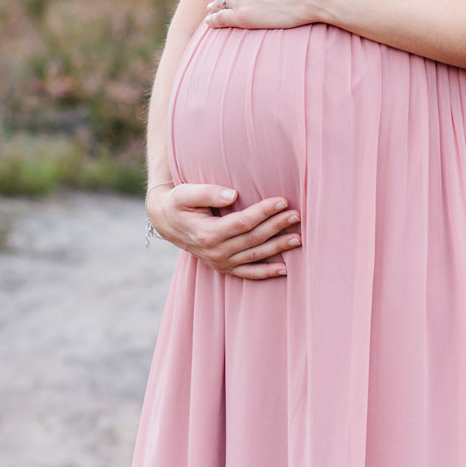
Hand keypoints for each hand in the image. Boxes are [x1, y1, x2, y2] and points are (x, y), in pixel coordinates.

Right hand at [146, 182, 301, 279]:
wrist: (166, 222)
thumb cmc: (178, 202)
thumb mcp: (185, 194)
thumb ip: (208, 193)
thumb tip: (233, 194)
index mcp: (207, 233)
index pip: (243, 222)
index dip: (263, 211)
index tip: (282, 200)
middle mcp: (215, 252)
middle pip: (253, 239)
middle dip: (277, 226)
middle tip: (297, 215)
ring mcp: (220, 262)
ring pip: (255, 255)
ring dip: (278, 247)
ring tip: (298, 237)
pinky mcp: (224, 267)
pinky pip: (248, 273)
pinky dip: (267, 273)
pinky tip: (285, 269)